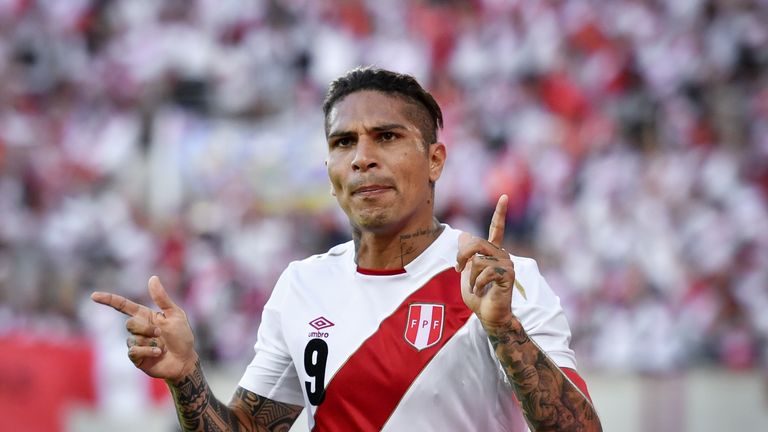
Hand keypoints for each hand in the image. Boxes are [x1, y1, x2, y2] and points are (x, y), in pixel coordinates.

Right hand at [91, 276, 197, 382]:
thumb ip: (162, 298)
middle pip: (130, 323)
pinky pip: (133, 351)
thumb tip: (152, 278)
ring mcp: (136, 343)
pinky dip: (147, 350)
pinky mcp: (136, 357)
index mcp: (145, 316)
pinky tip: (158, 352)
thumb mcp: (175, 314)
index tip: (94, 296)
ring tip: (162, 346)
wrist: (184, 360)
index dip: (108, 300)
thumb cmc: (181, 336)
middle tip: (160, 333)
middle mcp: (138, 329)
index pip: (123, 306)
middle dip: (146, 328)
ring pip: (132, 338)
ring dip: (150, 341)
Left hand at [455, 195, 515, 329]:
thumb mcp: (466, 272)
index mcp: (493, 252)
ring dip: (470, 277)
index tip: (503, 197)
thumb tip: (463, 235)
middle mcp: (502, 255)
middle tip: (458, 270)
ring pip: (477, 259)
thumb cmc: (478, 296)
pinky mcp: (508, 274)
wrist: (489, 315)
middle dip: (461, 256)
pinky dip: (477, 284)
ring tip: (477, 287)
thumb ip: (465, 255)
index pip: (496, 229)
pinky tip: (482, 291)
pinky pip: (484, 271)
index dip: (500, 213)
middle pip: (475, 243)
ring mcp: (507, 264)